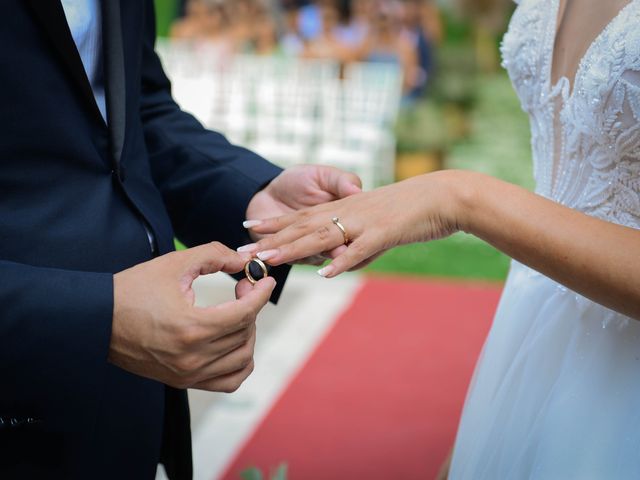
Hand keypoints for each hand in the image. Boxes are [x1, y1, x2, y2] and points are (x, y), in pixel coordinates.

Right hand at [109, 242, 275, 392]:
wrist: (97, 320)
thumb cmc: (133, 289)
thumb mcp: (175, 264)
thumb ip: (214, 255)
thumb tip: (245, 261)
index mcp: (191, 328)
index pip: (244, 314)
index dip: (261, 294)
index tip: (265, 280)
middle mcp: (193, 357)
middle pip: (245, 333)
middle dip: (252, 306)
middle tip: (242, 289)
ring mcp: (188, 374)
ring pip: (242, 359)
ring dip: (248, 333)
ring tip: (237, 314)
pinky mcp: (182, 381)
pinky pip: (228, 381)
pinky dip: (240, 363)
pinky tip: (233, 341)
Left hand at [239, 171, 464, 276]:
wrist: (443, 194)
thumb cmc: (411, 209)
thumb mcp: (375, 225)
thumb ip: (354, 245)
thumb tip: (337, 264)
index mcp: (345, 208)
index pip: (302, 216)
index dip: (275, 223)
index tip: (248, 228)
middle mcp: (349, 213)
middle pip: (303, 227)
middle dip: (271, 240)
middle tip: (243, 250)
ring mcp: (365, 223)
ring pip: (323, 236)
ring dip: (294, 249)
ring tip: (268, 259)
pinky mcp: (384, 233)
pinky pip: (360, 249)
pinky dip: (343, 261)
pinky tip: (324, 272)